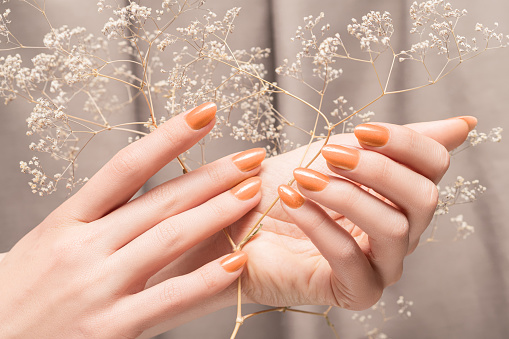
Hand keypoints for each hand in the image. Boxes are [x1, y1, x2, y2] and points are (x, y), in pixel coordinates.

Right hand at [0, 103, 264, 337]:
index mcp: (66, 222)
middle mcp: (83, 248)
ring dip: (219, 213)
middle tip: (250, 158)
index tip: (204, 115)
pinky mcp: (110, 329)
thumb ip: (91, 221)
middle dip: (213, 175)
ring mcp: (98, 288)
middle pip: (161, 200)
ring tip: (253, 194)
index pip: (126, 168)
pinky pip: (170, 297)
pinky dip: (207, 278)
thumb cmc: (17, 297)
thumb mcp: (45, 245)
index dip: (170, 137)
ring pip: (171, 239)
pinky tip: (238, 261)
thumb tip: (138, 193)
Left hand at [139, 117, 472, 336]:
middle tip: (331, 155)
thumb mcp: (337, 152)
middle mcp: (400, 231)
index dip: (404, 143)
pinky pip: (350, 258)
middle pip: (424, 199)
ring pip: (394, 228)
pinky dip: (320, 225)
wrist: (236, 220)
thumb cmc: (284, 186)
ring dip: (345, 196)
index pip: (433, 167)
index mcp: (399, 194)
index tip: (363, 131)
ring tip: (305, 180)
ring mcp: (380, 265)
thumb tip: (463, 125)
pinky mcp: (353, 291)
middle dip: (377, 170)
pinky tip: (293, 203)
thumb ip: (396, 143)